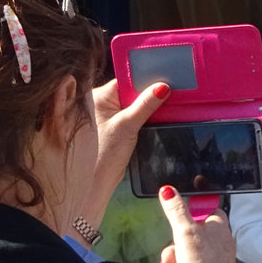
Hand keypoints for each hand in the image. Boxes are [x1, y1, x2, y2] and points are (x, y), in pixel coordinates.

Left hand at [88, 80, 169, 221]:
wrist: (94, 182)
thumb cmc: (103, 154)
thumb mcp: (128, 125)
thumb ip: (146, 104)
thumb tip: (162, 87)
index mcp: (96, 96)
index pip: (125, 81)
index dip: (145, 81)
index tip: (164, 83)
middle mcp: (98, 103)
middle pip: (129, 92)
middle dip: (147, 95)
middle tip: (167, 96)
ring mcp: (105, 116)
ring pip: (131, 105)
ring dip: (146, 108)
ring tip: (162, 108)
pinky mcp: (112, 128)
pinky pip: (130, 116)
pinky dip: (141, 118)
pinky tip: (152, 120)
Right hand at [157, 185, 259, 262]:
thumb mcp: (184, 233)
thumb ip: (176, 211)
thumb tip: (168, 191)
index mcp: (220, 227)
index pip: (207, 209)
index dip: (192, 213)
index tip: (180, 219)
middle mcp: (221, 242)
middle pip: (192, 232)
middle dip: (177, 243)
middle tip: (174, 253)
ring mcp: (216, 259)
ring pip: (189, 250)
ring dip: (176, 258)